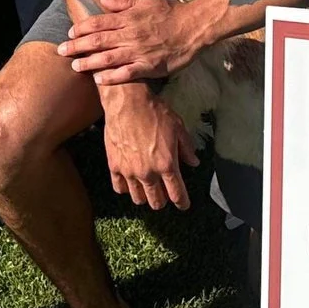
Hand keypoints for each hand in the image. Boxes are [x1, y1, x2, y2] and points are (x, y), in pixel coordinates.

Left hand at [58, 0, 210, 83]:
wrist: (192, 27)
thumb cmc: (169, 12)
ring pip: (109, 58)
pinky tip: (99, 80)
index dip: (82, 28)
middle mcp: (130, 34)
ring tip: (75, 66)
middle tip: (61, 51)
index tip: (70, 32)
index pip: (99, 22)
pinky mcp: (148, 66)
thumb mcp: (146, 0)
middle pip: (99, 40)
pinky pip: (127, 73)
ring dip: (90, 62)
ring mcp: (139, 51)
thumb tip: (102, 1)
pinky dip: (112, 77)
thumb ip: (123, 2)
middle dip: (78, 46)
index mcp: (128, 18)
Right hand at [102, 85, 197, 209]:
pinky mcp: (114, 166)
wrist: (127, 102)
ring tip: (147, 187)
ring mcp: (129, 171)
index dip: (182, 203)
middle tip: (164, 193)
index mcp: (167, 165)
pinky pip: (119, 188)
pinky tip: (130, 181)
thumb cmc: (155, 112)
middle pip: (156, 202)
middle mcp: (148, 173)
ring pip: (138, 198)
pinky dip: (126, 188)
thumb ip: (187, 148)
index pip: (177, 194)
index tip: (184, 205)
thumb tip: (194, 162)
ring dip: (145, 196)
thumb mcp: (178, 127)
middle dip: (163, 200)